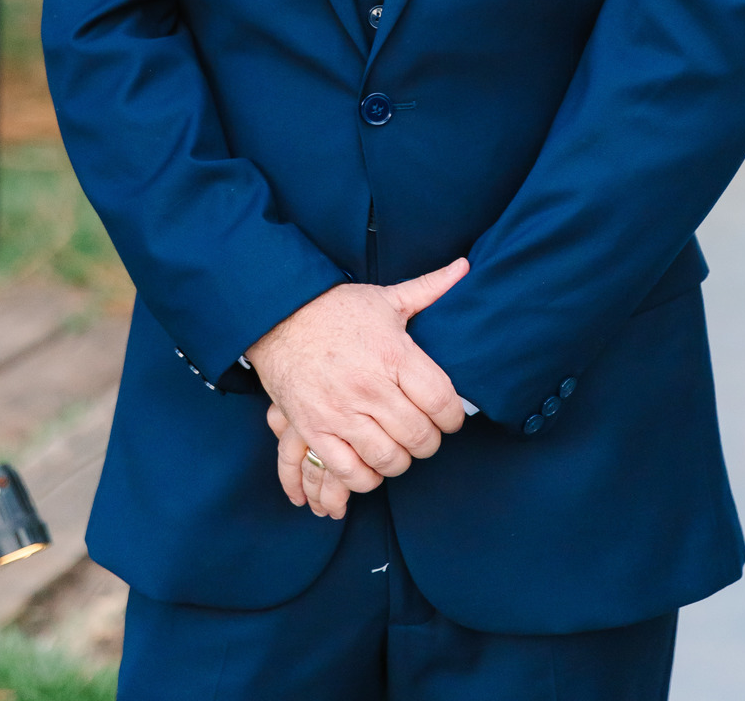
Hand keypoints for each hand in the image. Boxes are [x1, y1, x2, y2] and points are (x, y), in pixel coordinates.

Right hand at [246, 259, 468, 518]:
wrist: (279, 317)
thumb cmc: (337, 309)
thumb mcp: (386, 297)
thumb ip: (429, 288)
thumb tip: (464, 267)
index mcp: (393, 354)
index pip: (441, 401)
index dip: (454, 417)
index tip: (449, 417)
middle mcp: (370, 386)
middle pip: (419, 436)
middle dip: (429, 442)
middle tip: (424, 434)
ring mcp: (341, 411)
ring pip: (389, 459)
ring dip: (400, 460)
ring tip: (398, 447)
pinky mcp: (315, 429)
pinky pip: (350, 472)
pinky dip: (366, 477)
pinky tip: (370, 463)